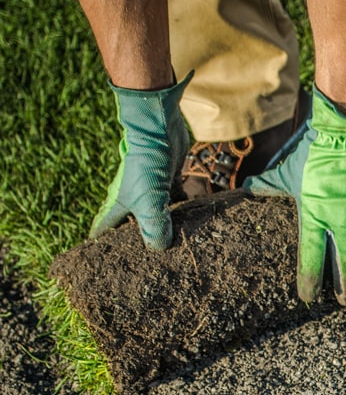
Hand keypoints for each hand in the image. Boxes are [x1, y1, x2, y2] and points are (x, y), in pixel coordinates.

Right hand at [90, 73, 190, 249]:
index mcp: (119, 205)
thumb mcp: (148, 202)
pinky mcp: (169, 180)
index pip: (103, 230)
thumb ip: (154, 227)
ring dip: (166, 228)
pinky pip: (177, 202)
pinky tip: (197, 224)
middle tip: (149, 262)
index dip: (100, 246)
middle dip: (138, 242)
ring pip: (157, 215)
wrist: (159, 130)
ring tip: (178, 249)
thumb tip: (160, 248)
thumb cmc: (146, 165)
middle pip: (132, 225)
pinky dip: (184, 212)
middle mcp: (133, 199)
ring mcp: (152, 189)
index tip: (102, 264)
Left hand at [242, 87, 345, 304]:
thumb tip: (245, 189)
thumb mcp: (287, 173)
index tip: (309, 299)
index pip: (311, 262)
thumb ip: (268, 186)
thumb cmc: (312, 152)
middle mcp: (340, 224)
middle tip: (345, 301)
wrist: (345, 131)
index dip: (310, 285)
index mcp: (313, 219)